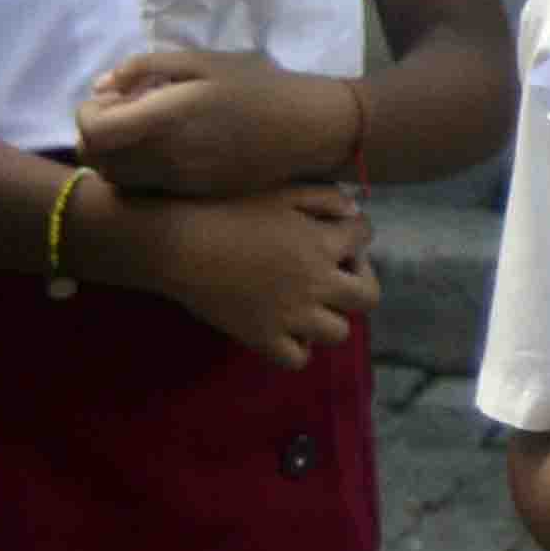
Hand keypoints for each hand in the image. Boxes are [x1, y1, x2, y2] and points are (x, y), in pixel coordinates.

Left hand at [78, 49, 350, 197]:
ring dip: (113, 154)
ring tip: (140, 129)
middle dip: (94, 134)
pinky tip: (162, 146)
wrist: (307, 129)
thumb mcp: (204, 61)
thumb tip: (104, 84)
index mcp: (166, 119)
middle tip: (120, 110)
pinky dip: (135, 168)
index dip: (87, 114)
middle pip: (97, 160)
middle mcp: (165, 158)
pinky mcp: (191, 194)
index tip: (110, 96)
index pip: (95, 132)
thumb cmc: (258, 86)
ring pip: (117, 178)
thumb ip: (147, 67)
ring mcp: (178, 182)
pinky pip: (143, 186)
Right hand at [125, 183, 375, 371]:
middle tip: (336, 273)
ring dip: (330, 316)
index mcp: (323, 243)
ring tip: (309, 302)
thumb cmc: (229, 208)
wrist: (181, 244)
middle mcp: (317, 284)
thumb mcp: (282, 191)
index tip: (337, 231)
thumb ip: (325, 198)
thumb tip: (353, 214)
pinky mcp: (263, 339)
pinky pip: (298, 358)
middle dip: (360, 281)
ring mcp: (292, 317)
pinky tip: (285, 328)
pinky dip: (297, 346)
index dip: (356, 231)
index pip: (365, 236)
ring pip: (339, 333)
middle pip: (368, 297)